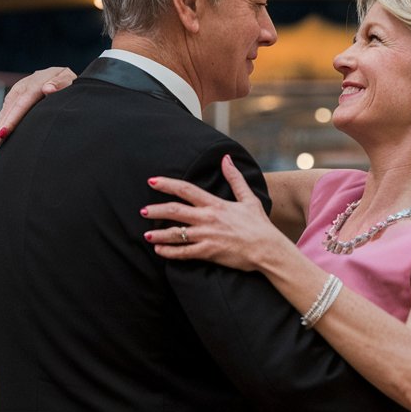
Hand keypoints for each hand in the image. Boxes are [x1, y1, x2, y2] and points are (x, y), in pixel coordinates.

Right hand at [0, 66, 76, 149]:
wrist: (64, 74)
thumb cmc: (69, 81)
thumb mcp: (69, 80)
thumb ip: (61, 83)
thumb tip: (48, 89)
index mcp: (37, 81)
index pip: (22, 103)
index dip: (12, 119)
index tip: (3, 133)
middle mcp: (25, 84)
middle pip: (10, 107)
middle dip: (0, 126)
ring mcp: (19, 89)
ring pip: (6, 108)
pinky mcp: (17, 94)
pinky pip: (7, 108)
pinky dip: (2, 121)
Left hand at [141, 154, 286, 271]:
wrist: (267, 250)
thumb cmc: (259, 225)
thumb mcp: (249, 198)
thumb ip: (235, 178)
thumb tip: (226, 158)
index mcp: (216, 204)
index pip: (186, 190)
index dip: (167, 184)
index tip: (152, 181)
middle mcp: (208, 218)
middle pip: (175, 211)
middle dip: (156, 210)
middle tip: (142, 210)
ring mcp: (207, 236)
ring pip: (175, 233)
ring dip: (158, 234)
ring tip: (146, 235)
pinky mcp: (208, 253)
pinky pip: (184, 253)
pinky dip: (169, 252)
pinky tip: (159, 251)